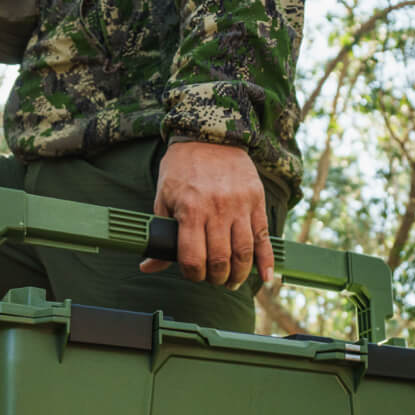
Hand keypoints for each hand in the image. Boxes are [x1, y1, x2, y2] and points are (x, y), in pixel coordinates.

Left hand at [140, 141, 275, 289]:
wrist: (210, 134)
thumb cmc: (182, 168)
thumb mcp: (164, 198)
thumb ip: (160, 234)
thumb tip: (149, 265)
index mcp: (191, 210)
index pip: (193, 258)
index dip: (193, 274)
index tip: (193, 274)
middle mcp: (217, 210)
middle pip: (220, 260)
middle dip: (216, 278)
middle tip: (214, 279)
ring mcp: (240, 206)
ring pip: (244, 252)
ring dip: (239, 274)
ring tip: (233, 280)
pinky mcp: (256, 202)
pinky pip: (264, 237)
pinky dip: (266, 260)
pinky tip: (266, 276)